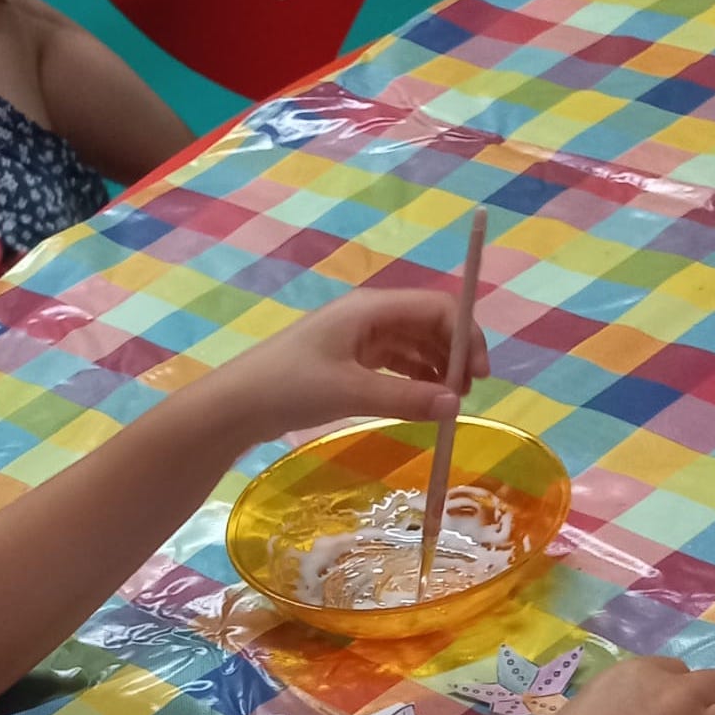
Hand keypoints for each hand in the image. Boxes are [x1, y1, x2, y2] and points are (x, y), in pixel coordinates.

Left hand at [237, 289, 490, 435]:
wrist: (236, 406)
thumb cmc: (289, 387)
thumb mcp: (351, 392)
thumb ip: (405, 397)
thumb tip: (455, 406)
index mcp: (371, 309)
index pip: (436, 308)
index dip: (466, 336)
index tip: (479, 376)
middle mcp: (367, 318)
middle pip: (427, 325)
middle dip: (453, 354)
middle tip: (466, 395)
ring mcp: (355, 341)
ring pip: (410, 347)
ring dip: (434, 370)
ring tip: (447, 404)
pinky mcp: (344, 364)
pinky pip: (390, 365)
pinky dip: (410, 380)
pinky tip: (419, 403)